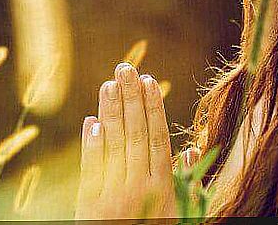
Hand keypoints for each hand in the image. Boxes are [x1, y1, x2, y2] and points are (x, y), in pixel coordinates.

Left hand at [74, 62, 176, 219]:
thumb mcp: (180, 214)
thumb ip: (185, 183)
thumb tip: (187, 150)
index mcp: (162, 188)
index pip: (156, 137)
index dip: (152, 108)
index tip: (147, 81)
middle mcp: (138, 188)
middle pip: (134, 133)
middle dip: (130, 98)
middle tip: (124, 67)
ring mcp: (112, 196)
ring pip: (112, 145)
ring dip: (110, 112)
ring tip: (108, 84)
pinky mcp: (89, 207)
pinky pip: (90, 170)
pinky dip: (90, 145)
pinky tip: (91, 122)